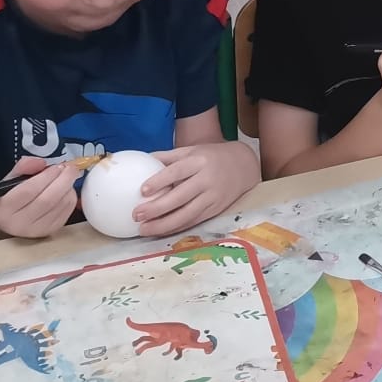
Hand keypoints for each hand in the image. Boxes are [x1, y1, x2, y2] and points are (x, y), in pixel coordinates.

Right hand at [0, 156, 80, 239]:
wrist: (8, 220)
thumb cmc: (9, 197)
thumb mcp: (10, 179)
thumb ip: (23, 167)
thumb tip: (41, 163)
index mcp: (4, 208)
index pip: (28, 191)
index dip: (46, 176)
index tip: (56, 166)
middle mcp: (19, 223)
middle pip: (47, 200)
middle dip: (63, 180)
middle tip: (71, 168)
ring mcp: (35, 230)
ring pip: (60, 206)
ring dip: (69, 188)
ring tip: (67, 178)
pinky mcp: (49, 231)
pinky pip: (67, 212)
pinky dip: (71, 198)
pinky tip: (67, 190)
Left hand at [133, 143, 259, 237]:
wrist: (244, 165)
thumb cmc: (211, 157)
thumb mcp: (192, 150)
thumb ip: (168, 157)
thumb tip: (140, 161)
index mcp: (199, 161)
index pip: (178, 171)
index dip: (160, 181)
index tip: (143, 190)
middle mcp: (207, 179)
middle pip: (181, 196)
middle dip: (157, 208)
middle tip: (137, 215)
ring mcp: (213, 197)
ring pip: (187, 214)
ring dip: (164, 224)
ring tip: (144, 229)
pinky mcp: (216, 210)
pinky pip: (193, 221)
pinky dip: (176, 228)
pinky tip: (160, 231)